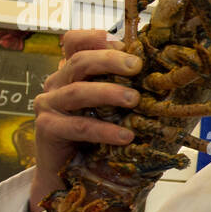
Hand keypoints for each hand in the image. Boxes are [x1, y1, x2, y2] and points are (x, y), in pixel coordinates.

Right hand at [28, 29, 141, 211]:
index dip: (92, 37)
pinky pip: (77, 126)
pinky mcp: (47, 128)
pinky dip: (103, 130)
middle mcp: (56, 83)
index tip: (118, 40)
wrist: (67, 174)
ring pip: (77, 91)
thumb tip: (164, 78)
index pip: (72, 42)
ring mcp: (48, 104)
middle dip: (109, 60)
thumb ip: (125, 88)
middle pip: (79, 61)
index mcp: (71, 72)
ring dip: (108, 93)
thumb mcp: (112, 108)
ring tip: (135, 99)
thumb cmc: (95, 136)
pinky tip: (125, 136)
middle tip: (137, 67)